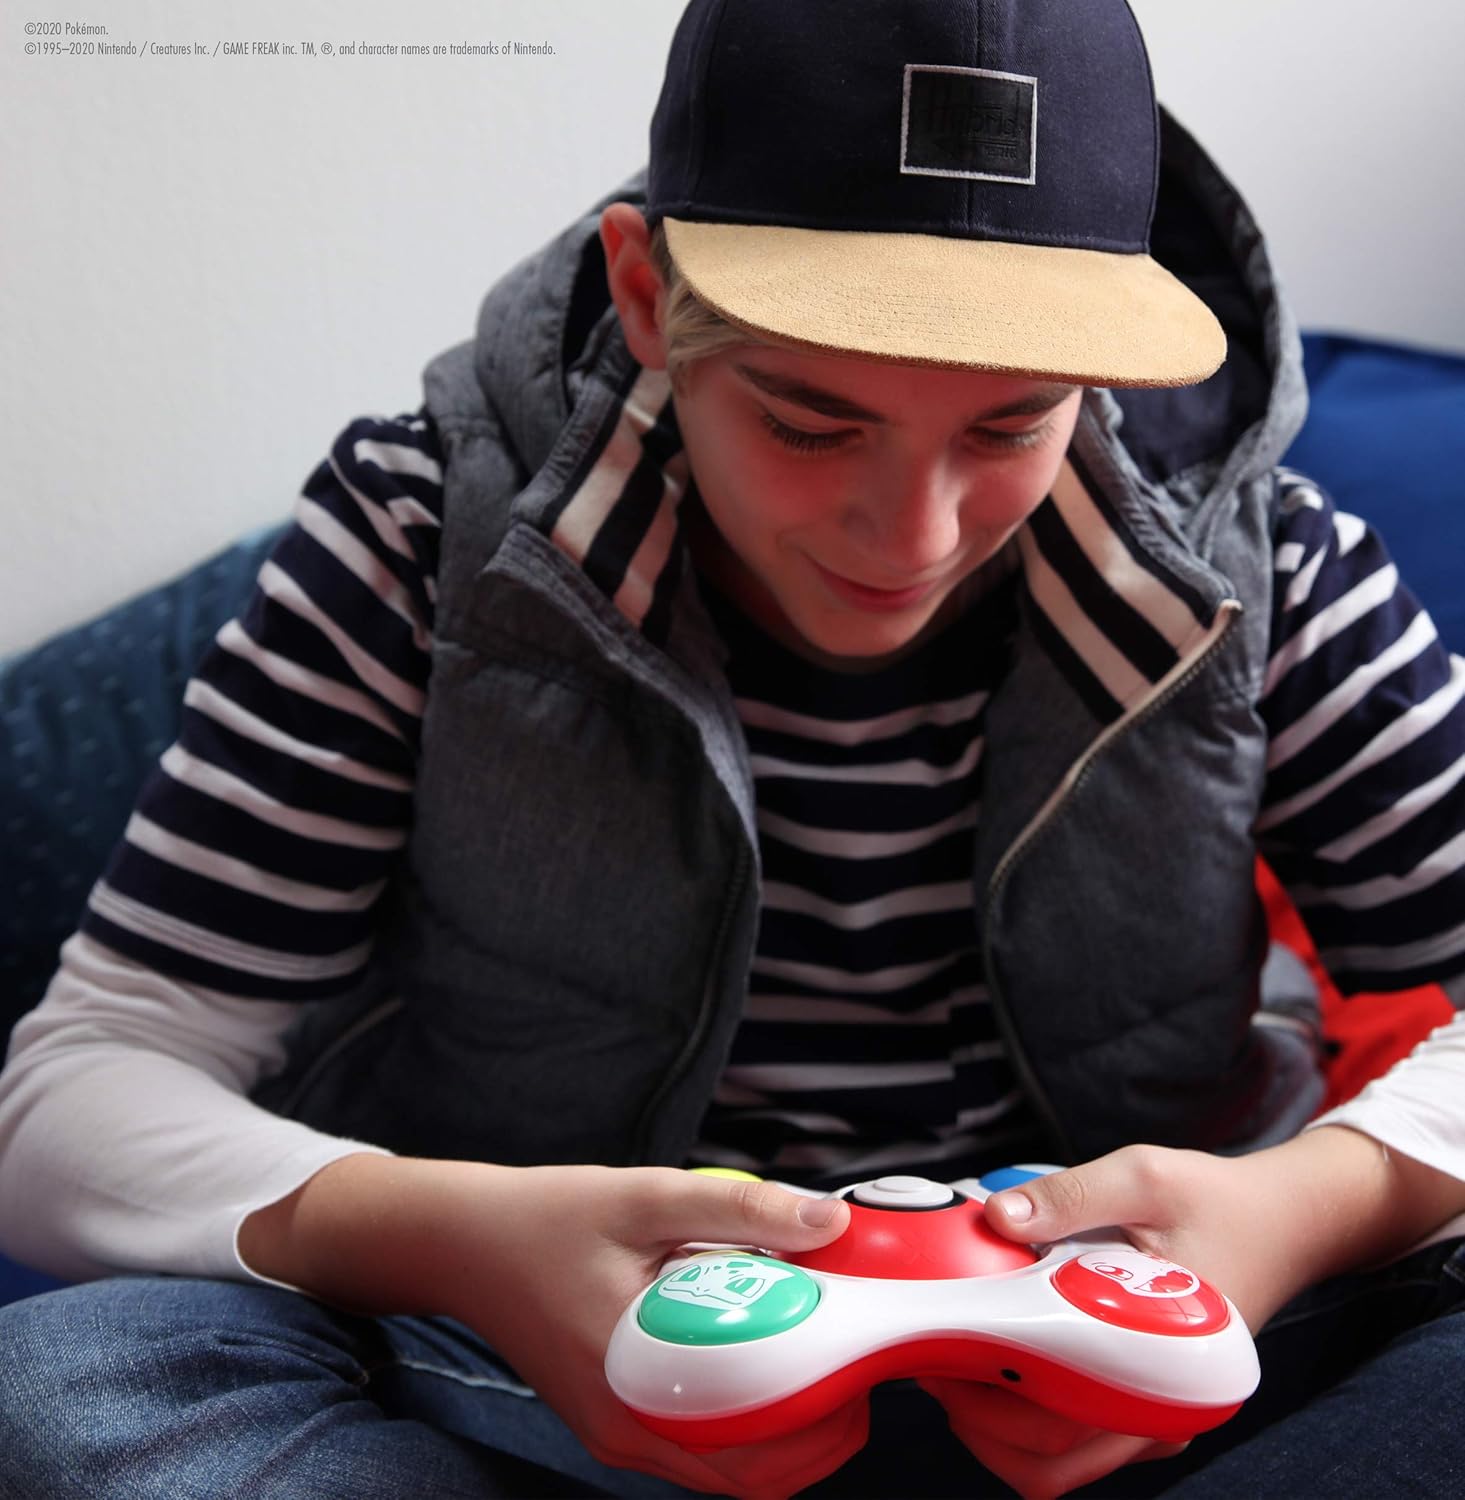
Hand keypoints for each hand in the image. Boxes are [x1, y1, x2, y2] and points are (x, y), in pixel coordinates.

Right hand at [462, 1164, 864, 1499]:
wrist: (469, 1244)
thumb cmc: (550, 1219)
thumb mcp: (648, 1196)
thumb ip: (742, 1208)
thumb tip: (828, 1221)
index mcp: (636, 1388)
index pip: (761, 1448)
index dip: (829, 1410)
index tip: (865, 1353)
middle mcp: (629, 1433)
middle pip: (757, 1476)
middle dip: (824, 1427)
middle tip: (852, 1354)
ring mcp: (623, 1436)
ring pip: (733, 1469)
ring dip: (789, 1425)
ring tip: (814, 1348)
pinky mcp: (619, 1424)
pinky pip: (702, 1446)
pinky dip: (747, 1415)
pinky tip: (758, 1348)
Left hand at [920, 1142, 1328, 1498]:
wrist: (1283, 1220)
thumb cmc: (1217, 1201)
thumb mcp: (1142, 1175)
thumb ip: (1068, 1195)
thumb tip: (996, 1217)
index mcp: (1164, 1362)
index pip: (1059, 1424)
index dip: (983, 1398)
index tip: (935, 1352)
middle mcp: (1165, 1409)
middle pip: (1050, 1461)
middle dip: (978, 1422)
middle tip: (933, 1359)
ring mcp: (1157, 1413)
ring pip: (1061, 1461)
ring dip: (1000, 1425)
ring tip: (956, 1361)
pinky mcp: (1148, 1400)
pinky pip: (1080, 1436)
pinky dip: (1030, 1414)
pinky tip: (998, 1359)